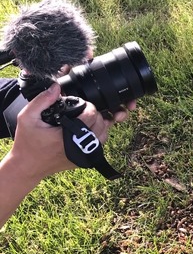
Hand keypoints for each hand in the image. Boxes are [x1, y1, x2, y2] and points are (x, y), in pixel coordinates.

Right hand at [10, 83, 124, 179]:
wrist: (27, 166)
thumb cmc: (27, 142)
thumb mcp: (27, 117)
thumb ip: (42, 100)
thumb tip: (56, 87)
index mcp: (67, 135)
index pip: (92, 115)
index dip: (89, 106)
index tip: (80, 105)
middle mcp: (79, 146)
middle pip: (102, 124)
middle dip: (94, 114)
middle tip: (82, 111)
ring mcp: (84, 155)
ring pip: (104, 135)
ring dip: (99, 125)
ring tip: (85, 120)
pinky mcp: (85, 160)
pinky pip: (99, 145)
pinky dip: (97, 135)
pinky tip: (86, 130)